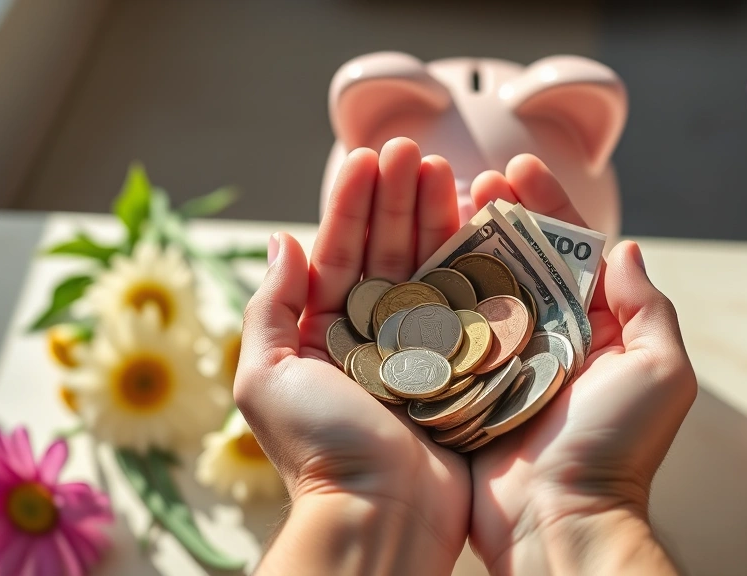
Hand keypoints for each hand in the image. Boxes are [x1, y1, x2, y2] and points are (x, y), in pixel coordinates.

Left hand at [235, 138, 469, 574]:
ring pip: (430, 270)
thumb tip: (281, 243)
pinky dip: (472, 263)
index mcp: (325, 335)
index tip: (370, 157)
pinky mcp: (462, 367)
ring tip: (446, 171)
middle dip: (399, 199)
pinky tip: (479, 223)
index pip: (340, 253)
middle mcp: (373, 337)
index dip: (353, 203)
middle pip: (388, 252)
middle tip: (414, 151)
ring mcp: (422, 350)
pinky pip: (467, 305)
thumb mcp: (266, 378)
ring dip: (435, 218)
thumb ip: (268, 309)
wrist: (380, 515)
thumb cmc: (319, 451)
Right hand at [466, 156, 697, 574]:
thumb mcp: (660, 373)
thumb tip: (627, 248)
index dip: (548, 206)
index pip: (571, 251)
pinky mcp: (462, 383)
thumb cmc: (614, 449)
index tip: (519, 168)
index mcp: (594, 329)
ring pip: (479, 286)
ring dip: (461, 241)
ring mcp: (502, 360)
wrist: (556, 523)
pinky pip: (447, 328)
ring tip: (438, 201)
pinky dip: (433, 291)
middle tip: (472, 177)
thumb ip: (647, 308)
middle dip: (498, 214)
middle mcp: (547, 339)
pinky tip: (414, 256)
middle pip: (520, 260)